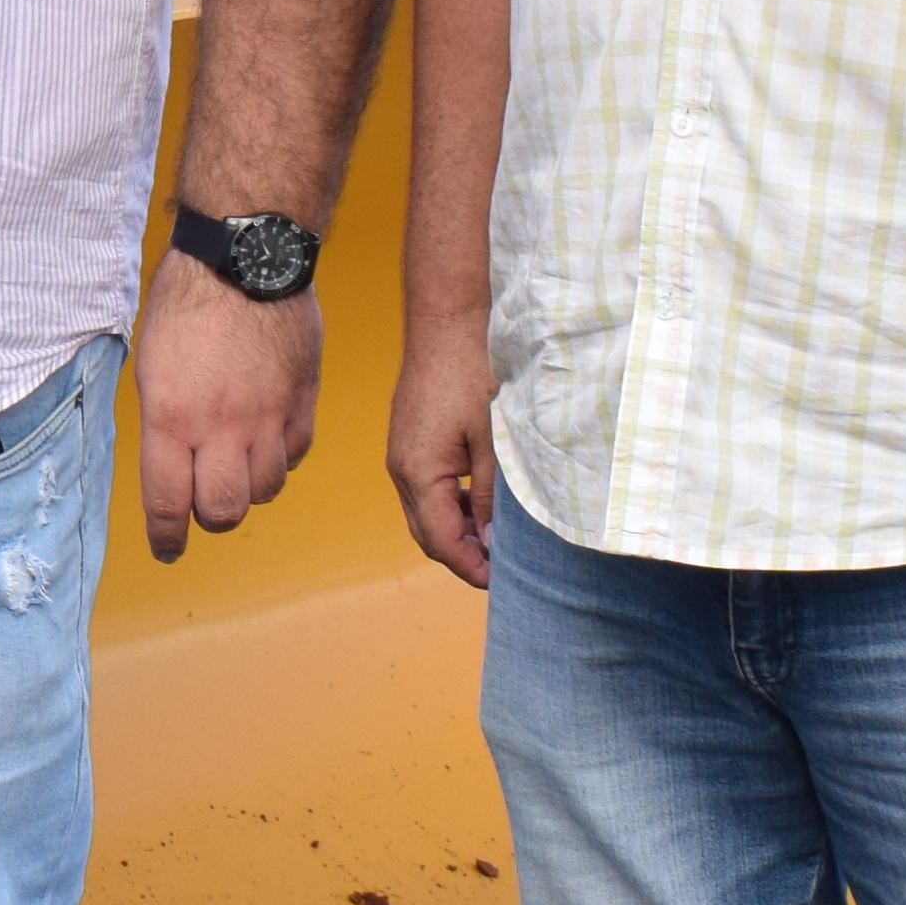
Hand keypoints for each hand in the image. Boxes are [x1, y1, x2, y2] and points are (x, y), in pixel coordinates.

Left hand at [130, 256, 319, 561]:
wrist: (246, 257)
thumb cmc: (187, 302)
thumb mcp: (152, 367)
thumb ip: (165, 423)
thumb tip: (174, 466)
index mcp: (170, 418)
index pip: (167, 502)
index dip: (167, 536)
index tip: (168, 549)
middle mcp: (220, 427)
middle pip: (223, 511)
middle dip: (211, 516)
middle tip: (204, 502)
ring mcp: (268, 417)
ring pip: (265, 489)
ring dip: (248, 487)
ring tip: (236, 463)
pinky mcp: (302, 402)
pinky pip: (295, 455)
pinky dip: (280, 457)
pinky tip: (267, 438)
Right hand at [386, 299, 500, 590]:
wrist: (447, 323)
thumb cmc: (472, 373)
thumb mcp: (494, 442)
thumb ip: (493, 497)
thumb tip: (494, 542)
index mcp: (418, 473)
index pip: (441, 542)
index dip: (471, 567)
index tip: (503, 581)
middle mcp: (401, 469)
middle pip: (428, 535)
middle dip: (463, 557)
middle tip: (504, 568)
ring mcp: (401, 455)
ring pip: (426, 514)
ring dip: (458, 531)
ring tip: (498, 538)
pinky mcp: (409, 442)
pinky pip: (425, 490)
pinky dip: (451, 506)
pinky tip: (481, 503)